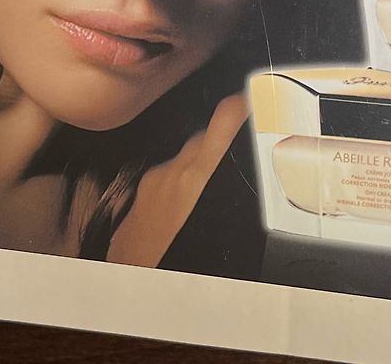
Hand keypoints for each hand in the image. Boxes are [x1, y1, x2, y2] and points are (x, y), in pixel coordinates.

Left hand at [106, 93, 249, 266]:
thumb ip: (237, 193)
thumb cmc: (179, 265)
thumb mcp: (224, 229)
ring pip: (184, 161)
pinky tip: (188, 214)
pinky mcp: (137, 199)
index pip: (226, 117)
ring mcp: (151, 184)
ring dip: (199, 168)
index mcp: (198, 176)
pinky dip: (178, 189)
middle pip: (205, 138)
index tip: (259, 97)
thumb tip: (260, 182)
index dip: (245, 102)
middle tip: (245, 154)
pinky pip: (165, 182)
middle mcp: (172, 173)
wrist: (130, 293)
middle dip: (224, 142)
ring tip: (215, 193)